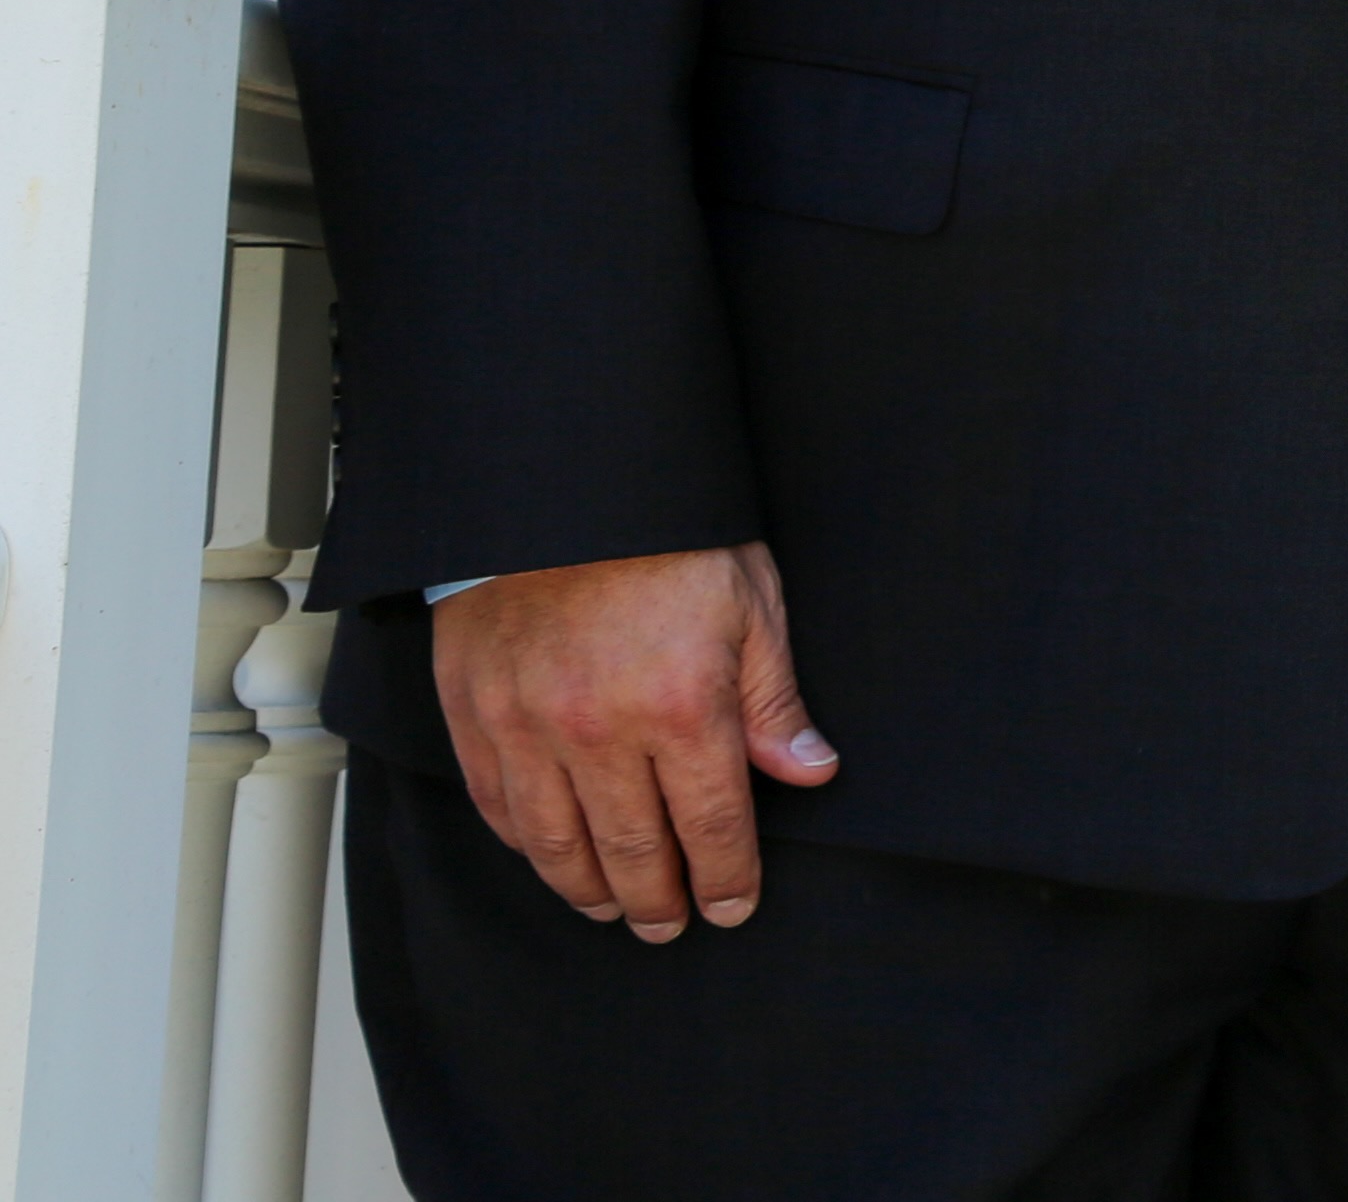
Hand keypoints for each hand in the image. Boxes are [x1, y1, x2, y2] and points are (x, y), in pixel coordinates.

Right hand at [433, 542, 835, 937]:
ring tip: (614, 908)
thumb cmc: (668, 536)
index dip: (725, 878)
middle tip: (671, 926)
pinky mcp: (474, 713)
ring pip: (558, 845)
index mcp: (681, 705)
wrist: (561, 485)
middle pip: (632, 851)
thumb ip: (774, 700)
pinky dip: (526, 845)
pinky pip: (498, 806)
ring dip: (589, 889)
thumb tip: (810, 772)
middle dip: (659, 901)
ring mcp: (527, 727)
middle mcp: (598, 731)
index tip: (732, 907)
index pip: (712, 825)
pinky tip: (550, 858)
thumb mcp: (752, 603)